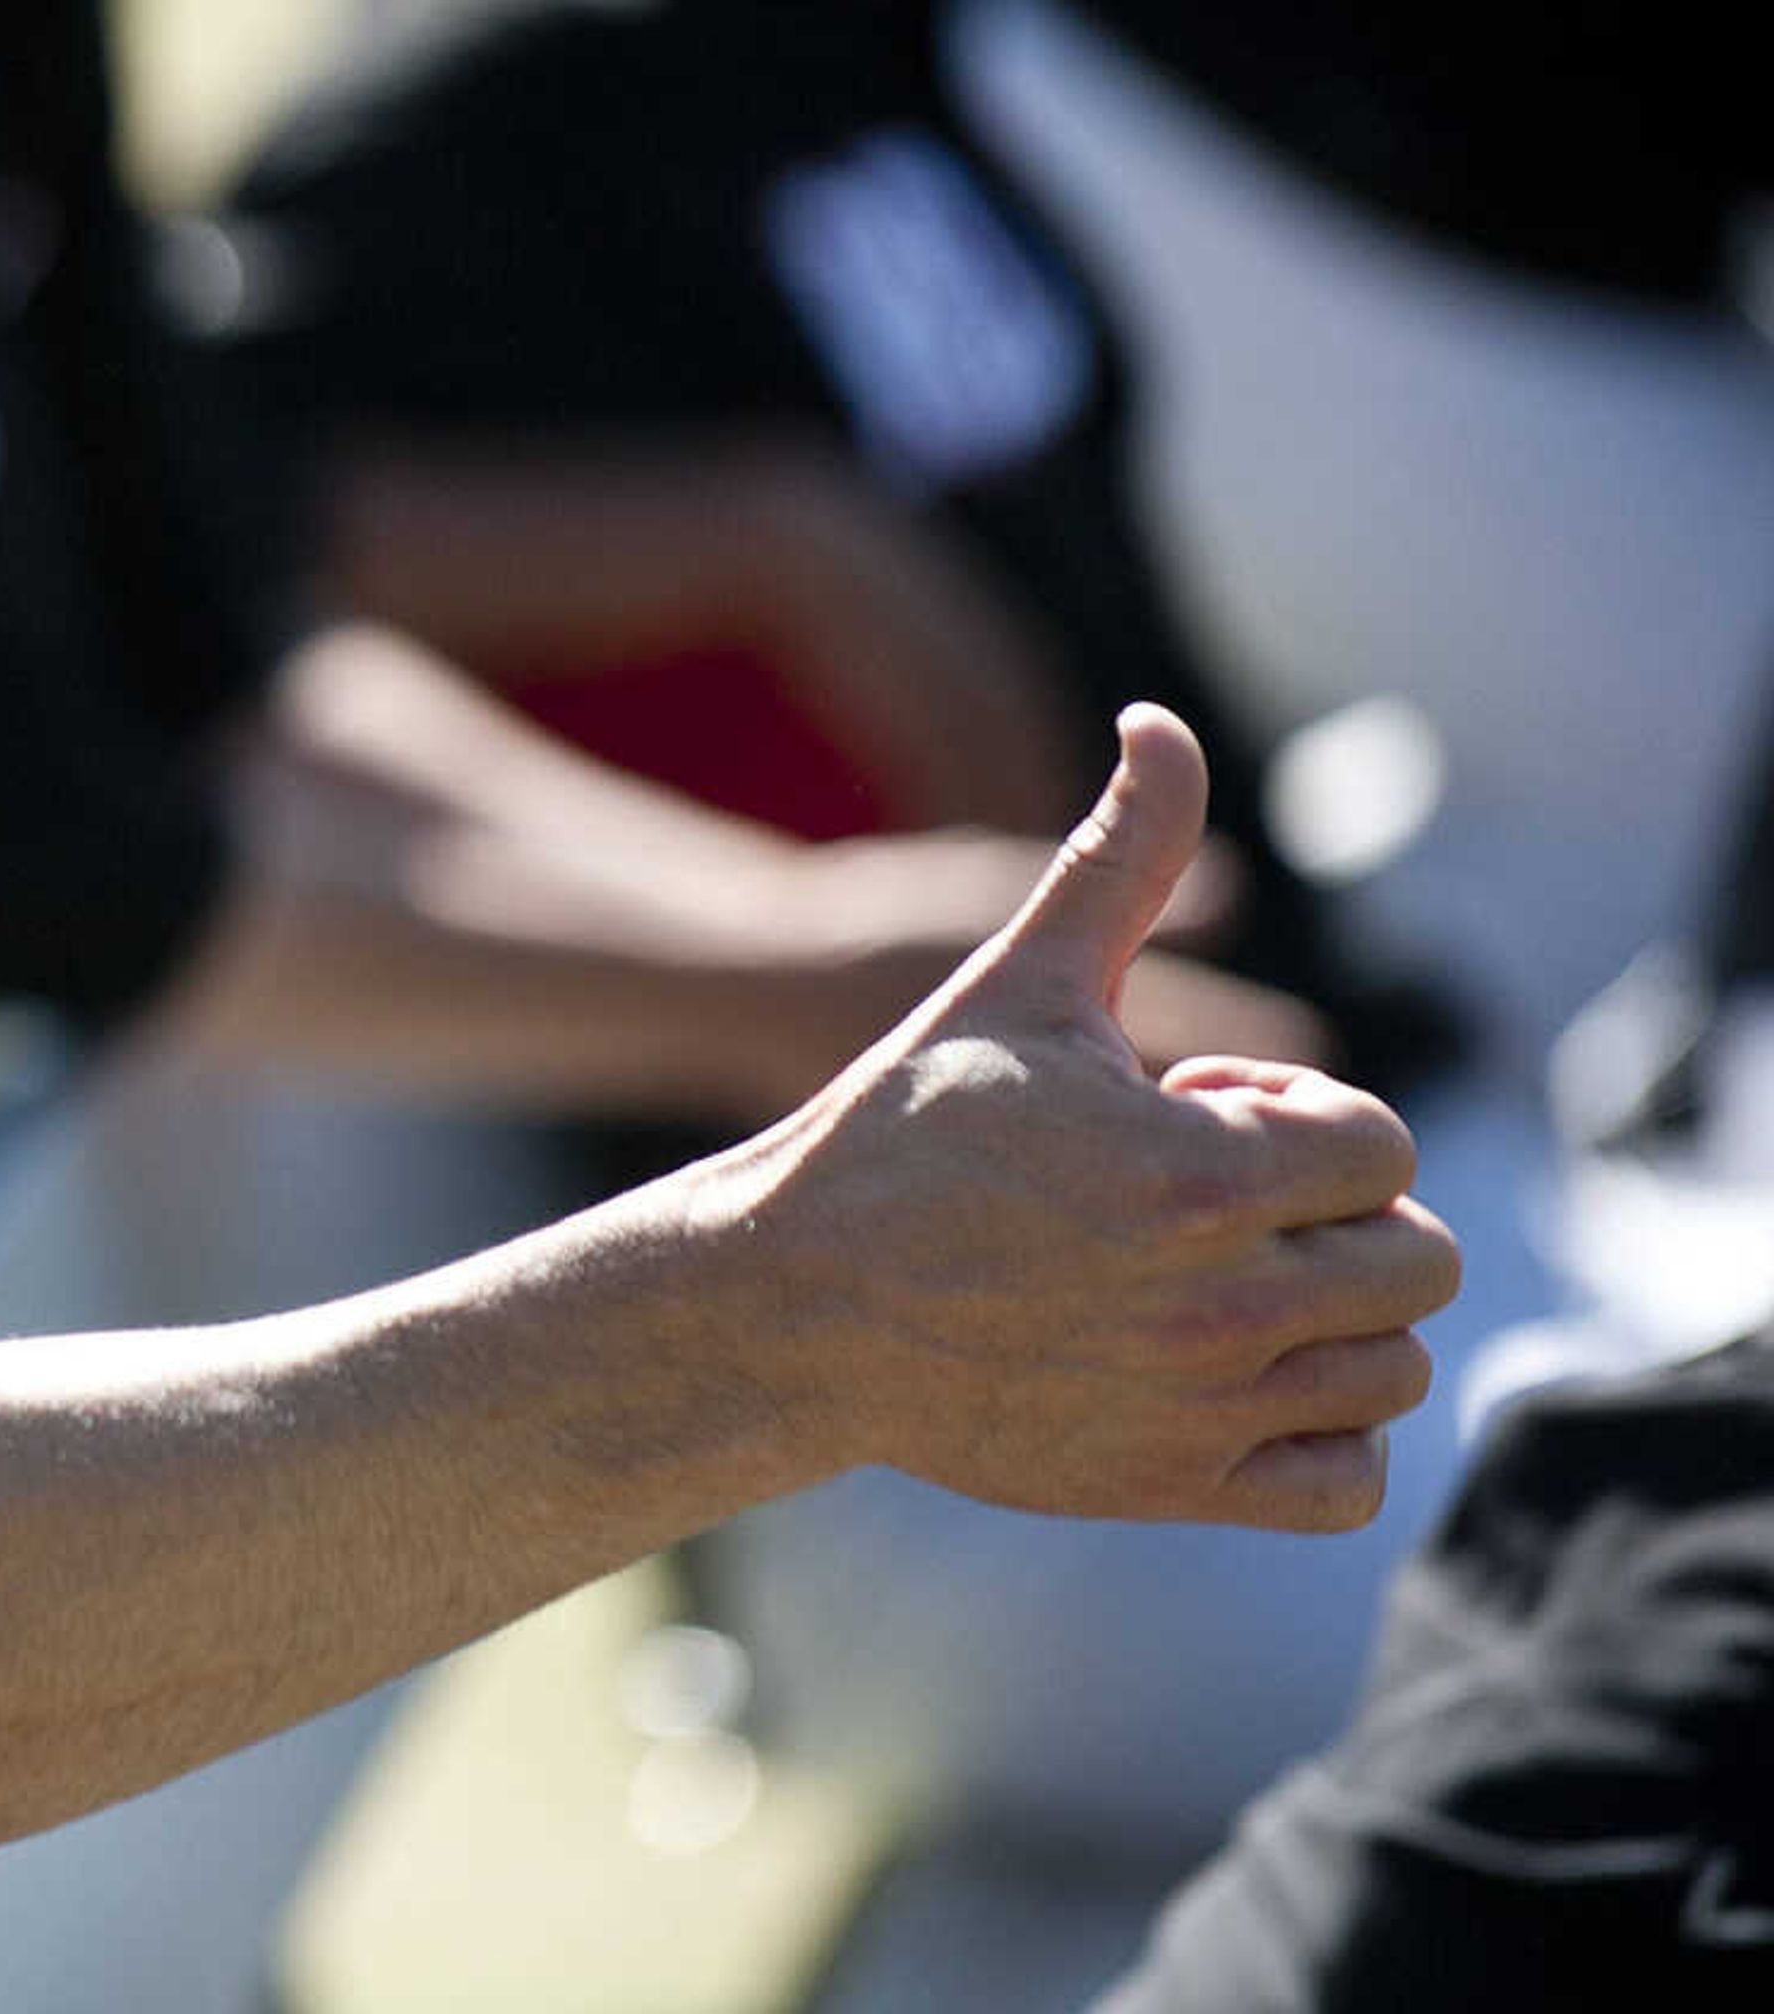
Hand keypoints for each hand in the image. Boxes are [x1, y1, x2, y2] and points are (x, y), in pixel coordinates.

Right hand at [741, 705, 1457, 1531]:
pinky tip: (1235, 1372)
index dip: (1294, 1111)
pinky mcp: (1174, 1487)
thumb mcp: (1020, 980)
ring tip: (1206, 1280)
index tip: (1187, 1111)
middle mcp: (1216, 1301)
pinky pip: (1349, 1483)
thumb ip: (1121, 855)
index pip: (1377, 1140)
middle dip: (1330, 1212)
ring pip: (1389, 1365)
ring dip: (1327, 1314)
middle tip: (1201, 1202)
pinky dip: (1326, 1433)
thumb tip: (1160, 719)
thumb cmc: (903, 1130)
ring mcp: (1201, 1407)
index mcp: (1196, 1171)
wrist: (792, 1301)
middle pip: (1414, 1257)